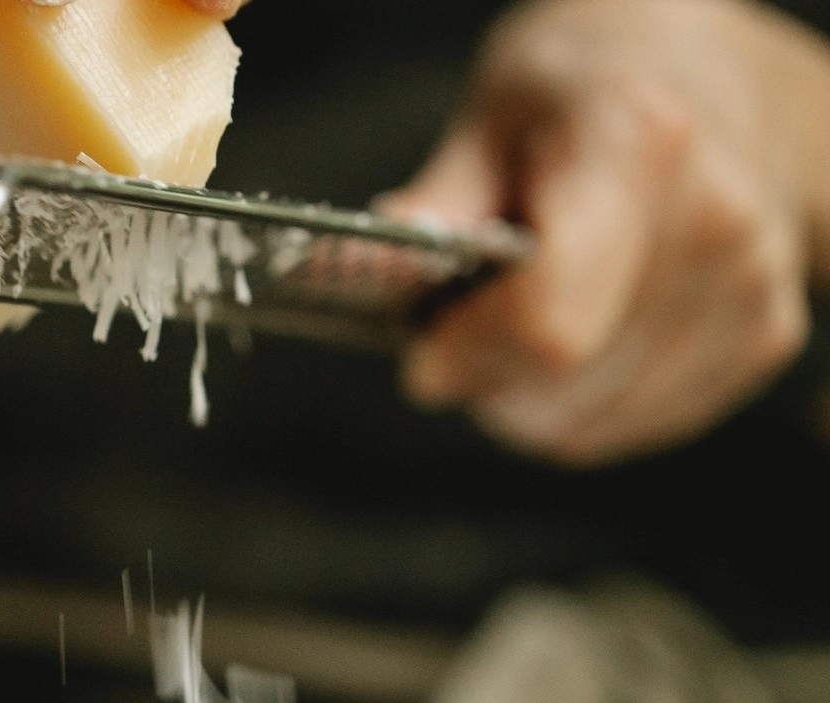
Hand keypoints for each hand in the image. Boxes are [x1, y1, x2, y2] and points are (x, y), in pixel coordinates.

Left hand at [377, 0, 829, 466]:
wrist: (705, 86)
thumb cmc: (582, 95)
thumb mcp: (487, 118)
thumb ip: (435, 207)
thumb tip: (370, 277)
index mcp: (636, 150)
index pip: (546, 322)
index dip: (468, 352)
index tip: (423, 351)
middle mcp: (715, 224)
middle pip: (564, 383)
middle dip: (484, 378)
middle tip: (457, 331)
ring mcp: (751, 287)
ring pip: (592, 424)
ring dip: (524, 402)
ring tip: (510, 329)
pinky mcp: (763, 338)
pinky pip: (633, 425)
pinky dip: (576, 409)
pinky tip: (571, 342)